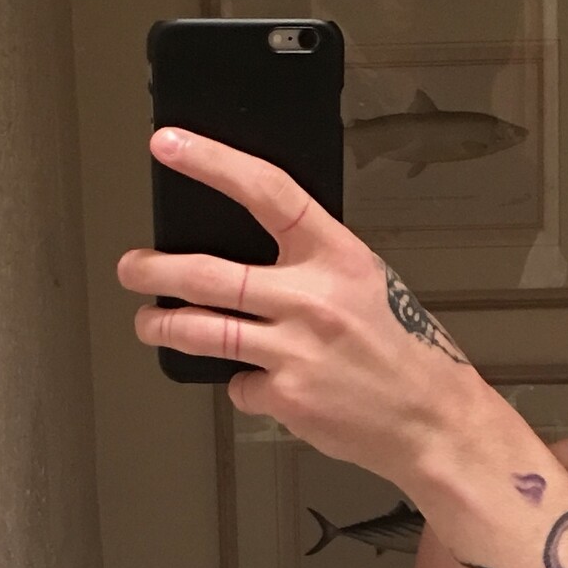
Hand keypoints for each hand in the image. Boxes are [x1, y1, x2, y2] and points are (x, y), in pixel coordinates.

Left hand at [118, 127, 486, 491]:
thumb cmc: (407, 352)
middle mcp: (312, 299)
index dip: (212, 163)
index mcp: (338, 257)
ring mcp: (295, 351)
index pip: (265, 191)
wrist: (434, 422)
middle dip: (154, 270)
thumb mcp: (368, 284)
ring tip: (151, 323)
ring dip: (163, 326)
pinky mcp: (286, 397)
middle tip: (133, 268)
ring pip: (202, 331)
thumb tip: (248, 256)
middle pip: (208, 274)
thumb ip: (313, 266)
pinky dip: (244, 385)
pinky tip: (266, 385)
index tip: (170, 145)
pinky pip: (240, 385)